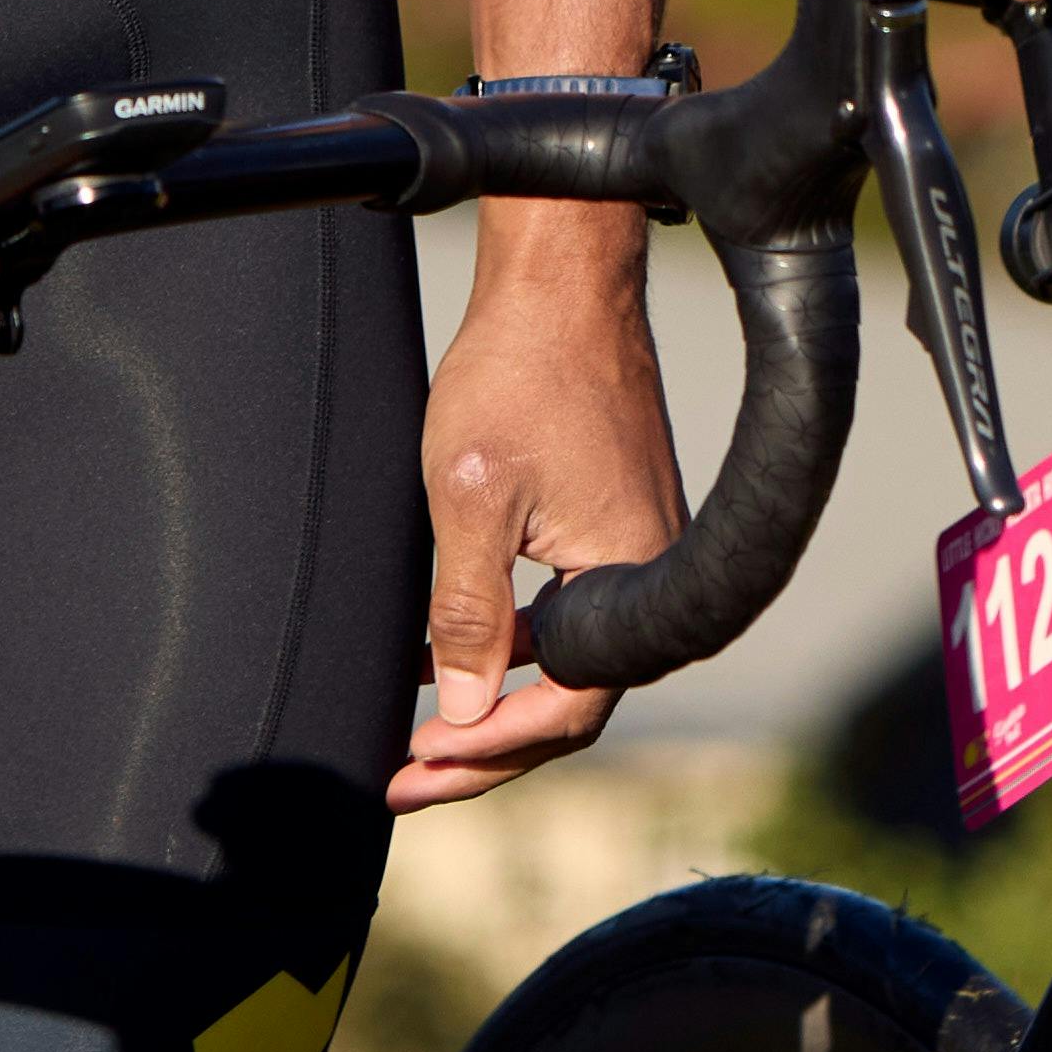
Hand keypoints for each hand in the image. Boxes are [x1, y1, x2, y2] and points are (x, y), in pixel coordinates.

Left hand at [389, 244, 675, 808]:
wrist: (560, 275)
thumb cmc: (518, 370)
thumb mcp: (471, 497)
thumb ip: (467, 612)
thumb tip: (460, 713)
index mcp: (632, 580)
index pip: (566, 710)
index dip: (489, 749)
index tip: (416, 762)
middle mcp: (648, 577)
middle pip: (570, 702)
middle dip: (485, 747)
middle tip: (403, 776)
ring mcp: (633, 548)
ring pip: (563, 662)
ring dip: (492, 701)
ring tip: (417, 735)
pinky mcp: (610, 522)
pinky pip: (563, 616)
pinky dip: (506, 645)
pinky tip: (444, 653)